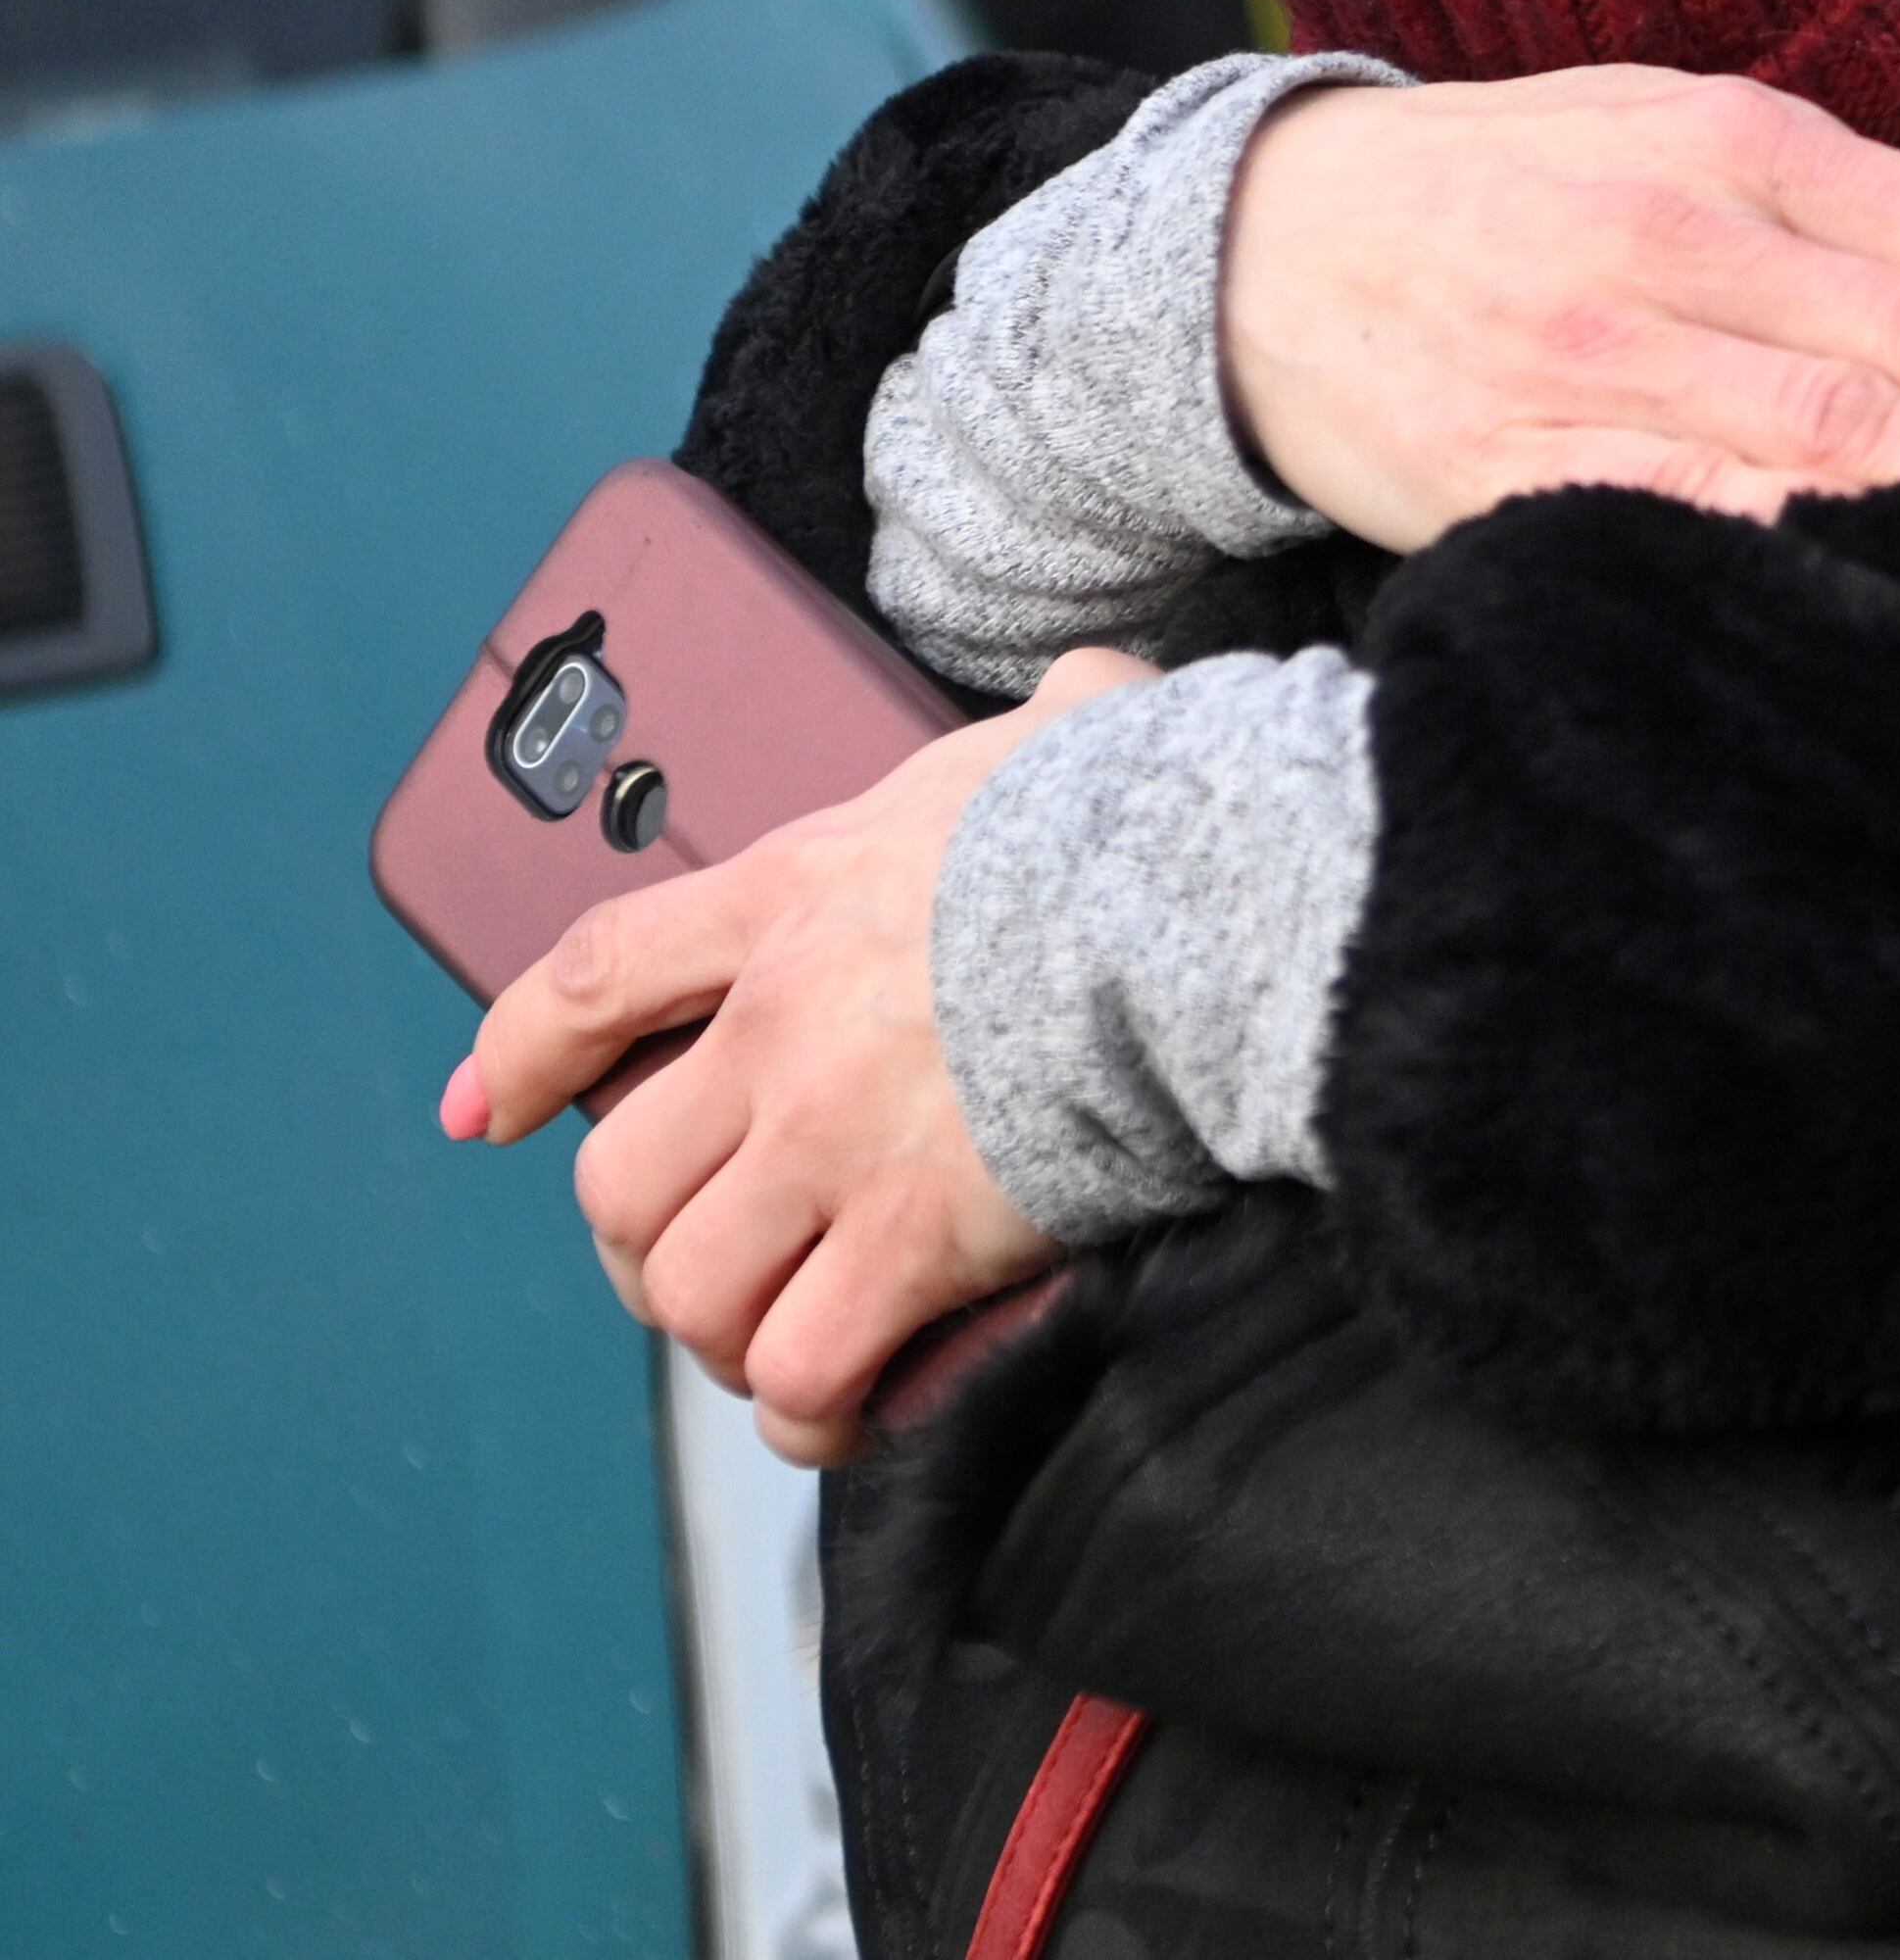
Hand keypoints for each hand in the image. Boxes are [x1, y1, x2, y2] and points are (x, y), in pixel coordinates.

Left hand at [444, 651, 1156, 1462]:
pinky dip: (817, 1404)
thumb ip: (1050, 719)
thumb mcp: (1068, 732)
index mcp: (796, 898)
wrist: (1209, 904)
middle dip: (649, 1243)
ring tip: (791, 1348)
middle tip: (713, 1266)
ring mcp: (836, 1142)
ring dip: (730, 1334)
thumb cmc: (1147, 814)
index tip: (487, 1109)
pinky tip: (856, 1405)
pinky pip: (805, 1365)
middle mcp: (782, 1030)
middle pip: (621, 1177)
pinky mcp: (916, 1240)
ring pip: (690, 1290)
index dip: (524, 1051)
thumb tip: (1096, 698)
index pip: (596, 975)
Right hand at [1219, 70, 1899, 549]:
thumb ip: (1877, 202)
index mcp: (1744, 149)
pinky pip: (1698, 519)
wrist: (1259, 248)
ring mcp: (1600, 363)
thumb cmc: (1514, 192)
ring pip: (1841, 440)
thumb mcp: (1688, 134)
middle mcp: (1685, 246)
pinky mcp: (1520, 472)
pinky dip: (1826, 558)